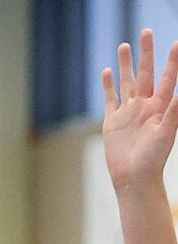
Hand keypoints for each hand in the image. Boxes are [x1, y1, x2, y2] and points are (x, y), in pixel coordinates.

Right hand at [103, 29, 177, 190]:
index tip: (175, 43)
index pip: (168, 78)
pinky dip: (108, 85)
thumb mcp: (166, 134)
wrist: (133, 177)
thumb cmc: (152, 159)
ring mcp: (128, 112)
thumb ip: (173, 112)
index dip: (172, 61)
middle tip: (145, 32)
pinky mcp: (113, 120)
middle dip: (146, 53)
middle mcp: (145, 106)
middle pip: (146, 73)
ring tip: (124, 46)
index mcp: (160, 107)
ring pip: (127, 82)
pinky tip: (106, 72)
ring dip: (125, 64)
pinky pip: (110, 98)